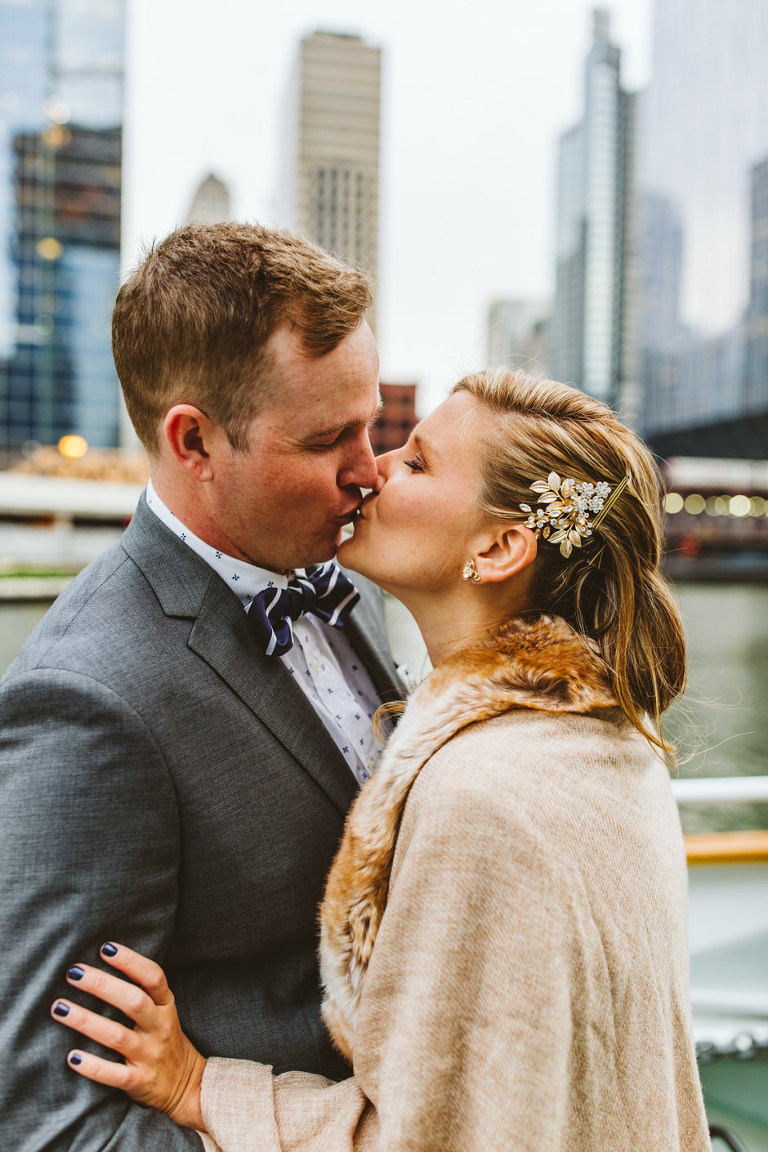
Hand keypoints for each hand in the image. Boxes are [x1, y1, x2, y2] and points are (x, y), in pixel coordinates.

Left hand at [50, 943, 206, 1131]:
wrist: (186, 1084)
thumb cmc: (164, 1038)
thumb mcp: (163, 1011)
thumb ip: (142, 990)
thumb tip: (103, 963)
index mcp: (166, 1006)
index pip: (153, 977)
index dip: (131, 961)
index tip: (105, 948)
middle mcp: (160, 1027)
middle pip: (134, 1002)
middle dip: (103, 985)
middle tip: (74, 972)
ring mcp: (150, 1055)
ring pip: (117, 1036)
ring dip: (86, 1021)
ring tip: (60, 1008)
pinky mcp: (139, 1082)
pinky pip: (114, 1074)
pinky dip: (92, 1066)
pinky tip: (72, 1056)